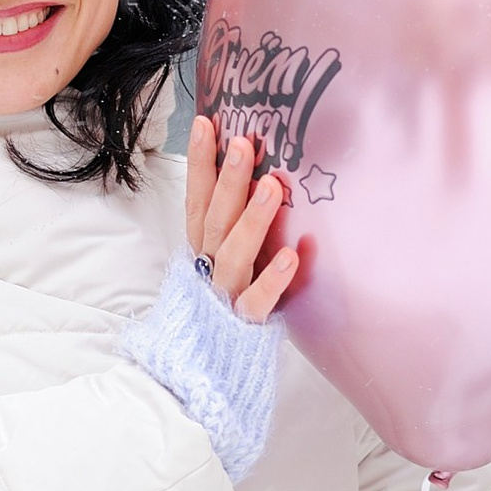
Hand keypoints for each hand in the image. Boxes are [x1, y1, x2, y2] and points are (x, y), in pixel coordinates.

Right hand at [183, 116, 301, 322]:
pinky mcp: (244, 324)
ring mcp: (225, 294)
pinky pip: (258, 301)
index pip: (197, 198)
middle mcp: (209, 265)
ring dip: (252, 219)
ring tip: (272, 187)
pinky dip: (273, 279)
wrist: (206, 367)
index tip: (206, 123)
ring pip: (235, 253)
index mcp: (202, 246)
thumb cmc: (225, 300)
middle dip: (227, 180)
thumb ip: (229, 220)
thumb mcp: (222, 256)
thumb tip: (251, 167)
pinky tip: (292, 256)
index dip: (199, 162)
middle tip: (244, 144)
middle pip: (216, 219)